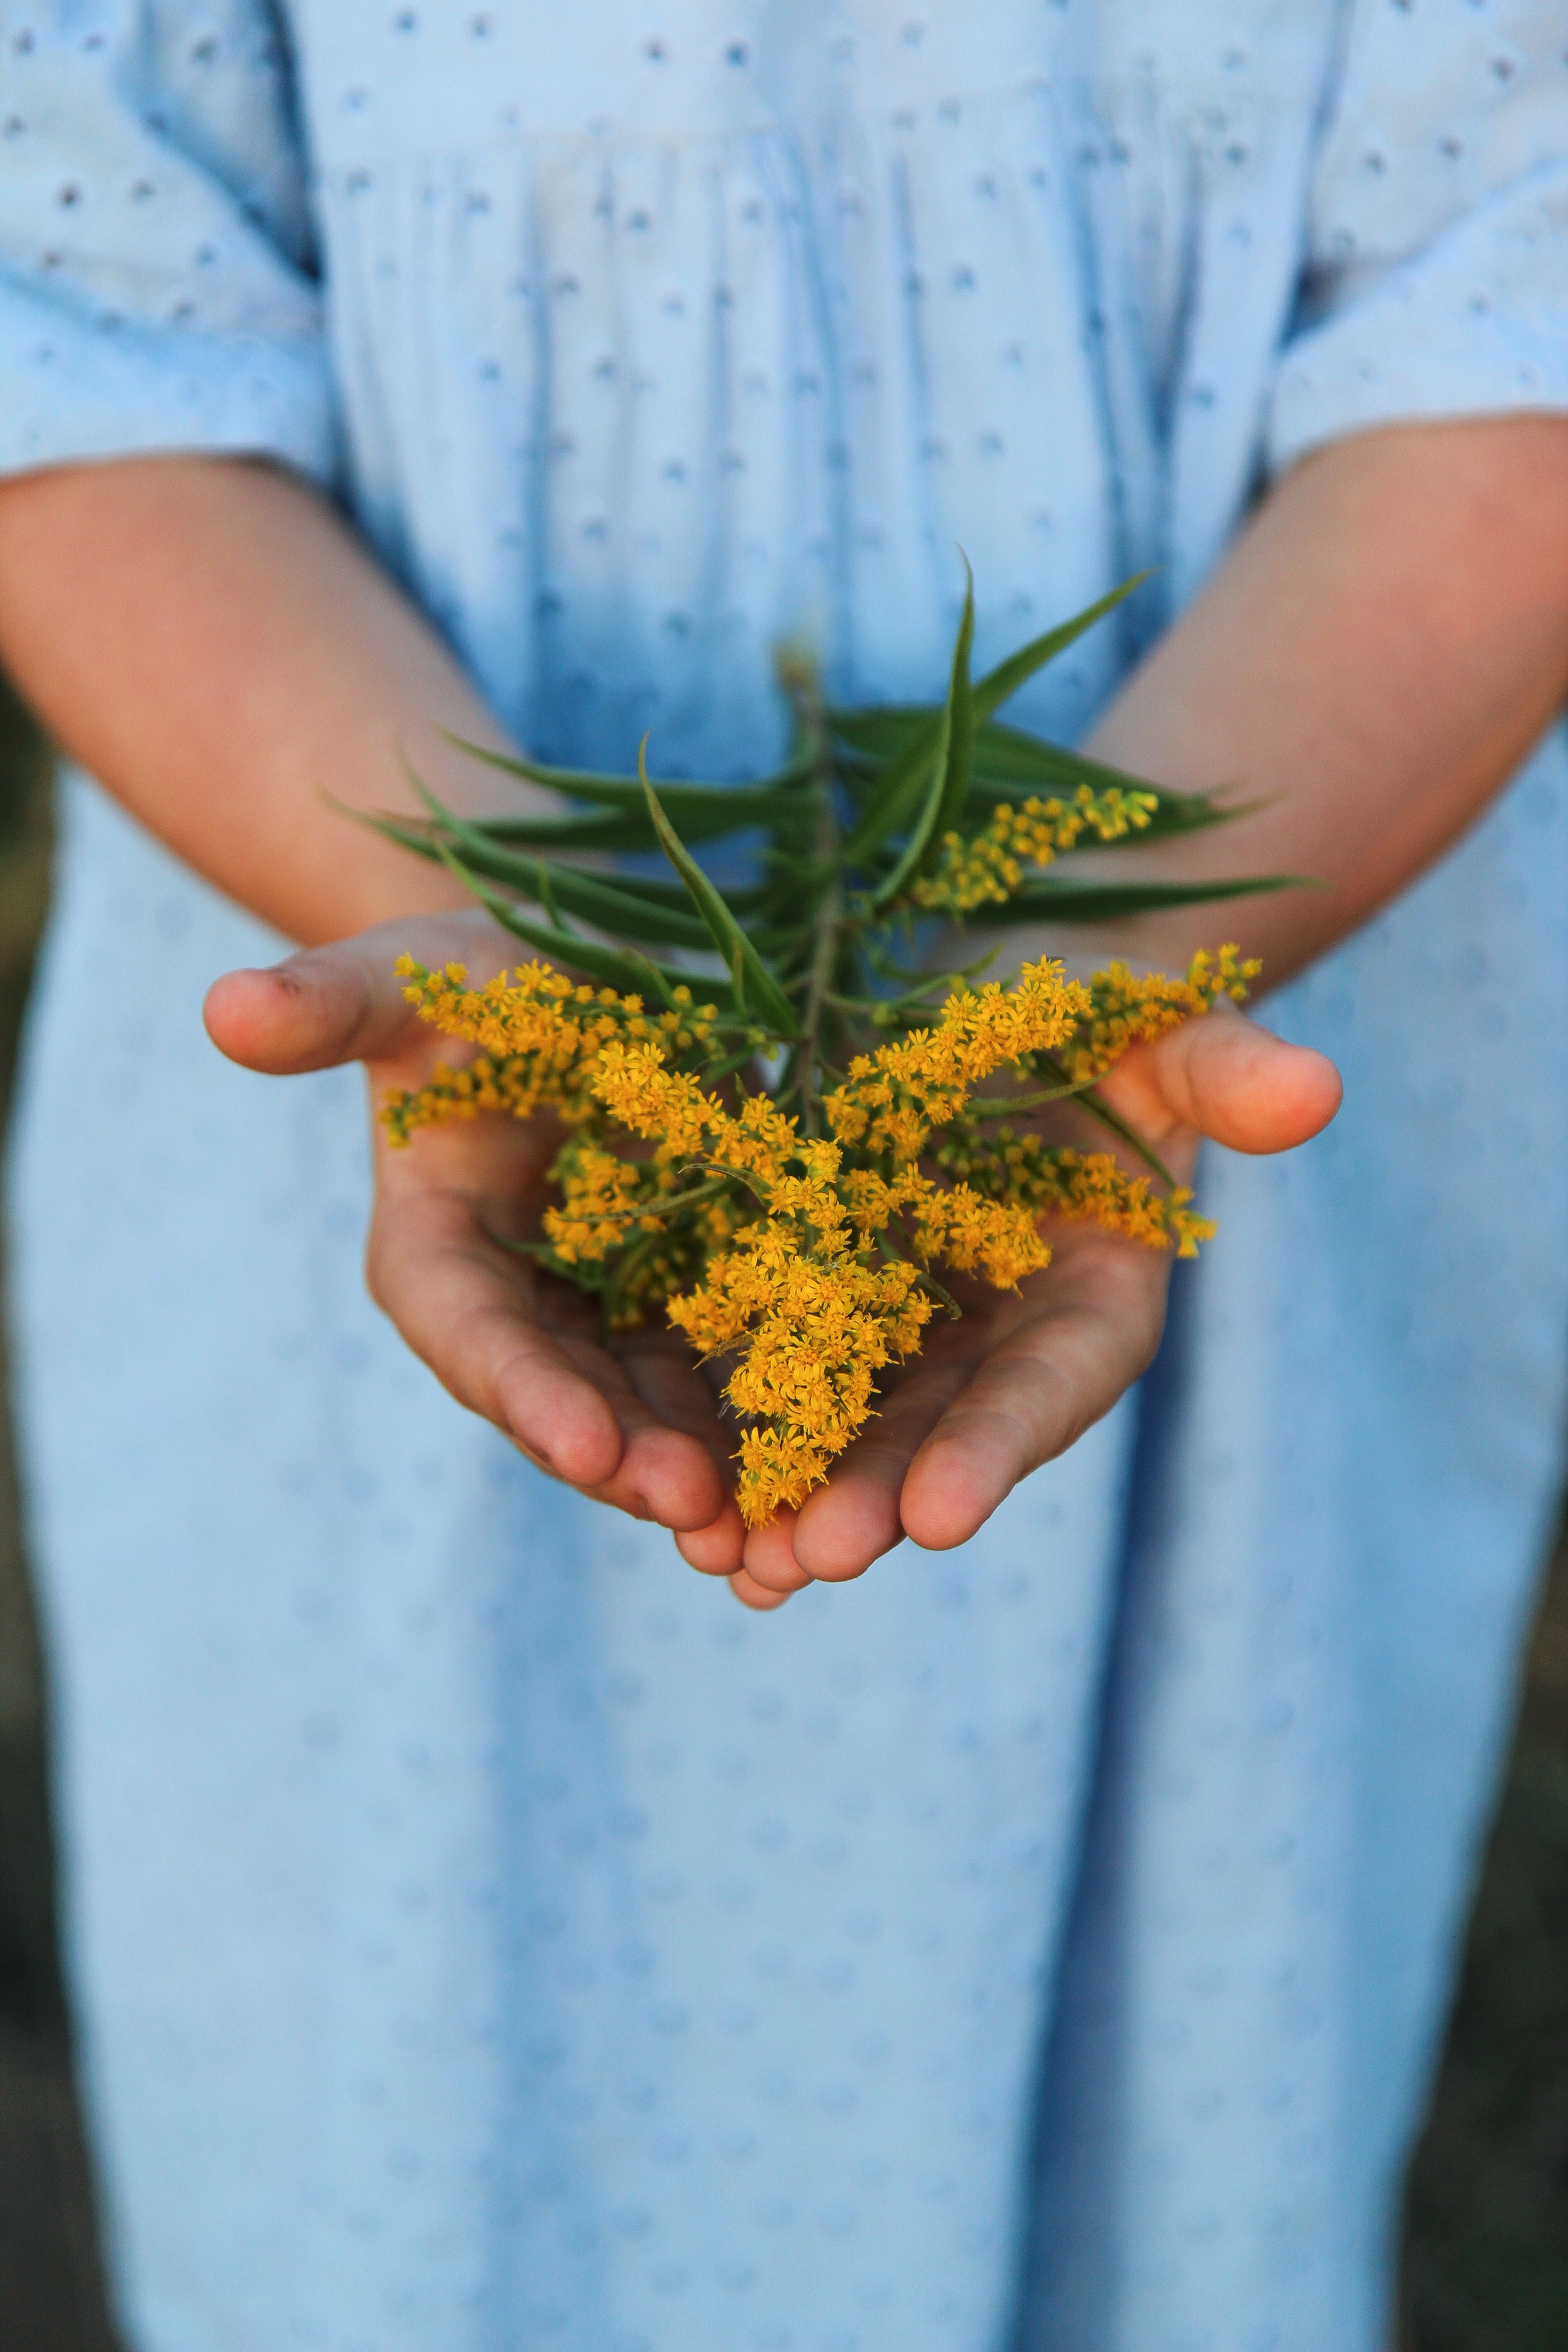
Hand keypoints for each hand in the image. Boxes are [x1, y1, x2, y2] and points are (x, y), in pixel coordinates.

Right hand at [204, 909, 748, 1560]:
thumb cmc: (471, 979)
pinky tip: (834, 1476)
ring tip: (770, 1530)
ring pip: (657, 1417)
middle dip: (630, 1460)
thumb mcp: (407, 976)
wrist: (567, 981)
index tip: (585, 1447)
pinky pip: (732, 1380)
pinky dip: (775, 1428)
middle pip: (571, 1406)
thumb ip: (328, 1005)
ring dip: (710, 1472)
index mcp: (435, 1255)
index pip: (473, 1338)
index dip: (526, 1394)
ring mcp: (608, 1321)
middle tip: (697, 1505)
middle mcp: (519, 1313)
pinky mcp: (690, 1304)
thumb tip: (224, 1008)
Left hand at [711, 1007, 1339, 1609]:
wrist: (996, 1018)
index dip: (996, 1449)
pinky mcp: (817, 1315)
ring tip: (735, 1561)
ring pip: (845, 1439)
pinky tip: (677, 1507)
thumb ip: (1229, 1071)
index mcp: (1090, 1306)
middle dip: (876, 1500)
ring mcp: (905, 1345)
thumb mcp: (1162, 1032)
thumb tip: (1316, 1089)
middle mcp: (996, 1351)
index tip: (940, 1516)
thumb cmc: (1097, 1021)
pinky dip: (731, 1445)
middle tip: (808, 1560)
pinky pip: (768, 1389)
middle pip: (936, 1441)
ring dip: (793, 1500)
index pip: (1048, 1390)